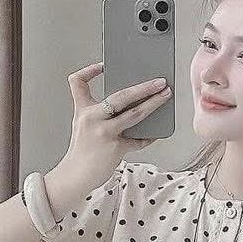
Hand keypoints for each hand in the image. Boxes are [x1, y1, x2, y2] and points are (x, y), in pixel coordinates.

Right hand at [58, 60, 171, 188]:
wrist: (76, 175)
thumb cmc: (83, 151)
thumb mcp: (84, 127)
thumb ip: (101, 115)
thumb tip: (132, 104)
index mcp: (83, 110)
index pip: (78, 82)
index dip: (89, 71)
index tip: (103, 66)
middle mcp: (92, 118)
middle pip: (121, 96)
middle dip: (143, 87)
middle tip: (160, 81)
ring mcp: (104, 132)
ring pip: (134, 114)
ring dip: (153, 104)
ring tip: (165, 96)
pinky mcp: (115, 147)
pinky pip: (137, 140)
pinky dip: (148, 137)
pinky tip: (156, 133)